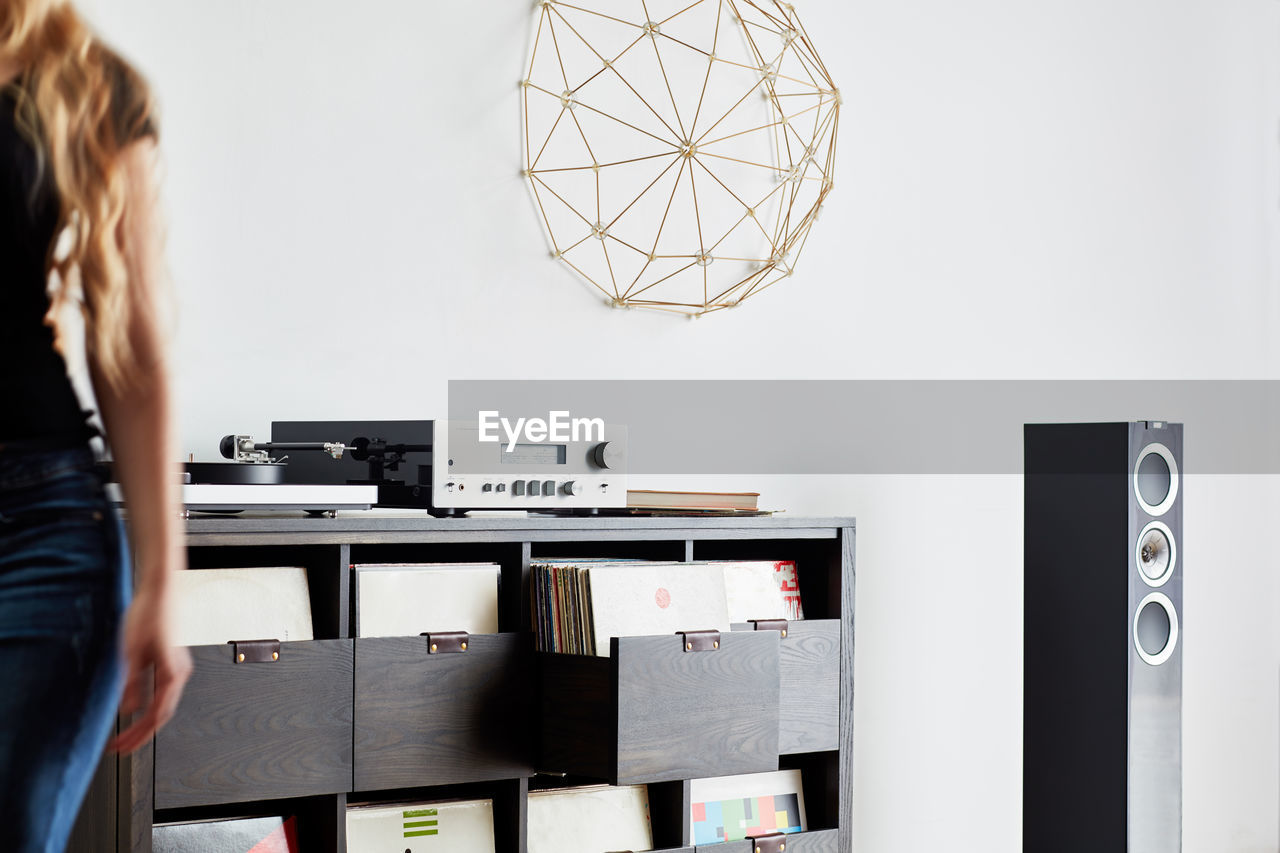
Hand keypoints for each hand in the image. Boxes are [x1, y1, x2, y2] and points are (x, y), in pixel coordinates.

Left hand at [110, 590, 192, 753]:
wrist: (160, 591)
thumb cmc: (148, 615)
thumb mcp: (131, 652)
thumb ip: (131, 684)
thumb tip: (127, 710)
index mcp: (172, 673)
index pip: (156, 716)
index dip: (137, 734)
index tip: (120, 747)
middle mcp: (180, 673)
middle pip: (162, 714)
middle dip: (141, 734)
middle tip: (120, 747)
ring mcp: (177, 667)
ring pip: (164, 705)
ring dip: (145, 722)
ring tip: (126, 732)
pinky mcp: (171, 661)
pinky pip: (163, 692)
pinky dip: (149, 706)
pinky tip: (135, 707)